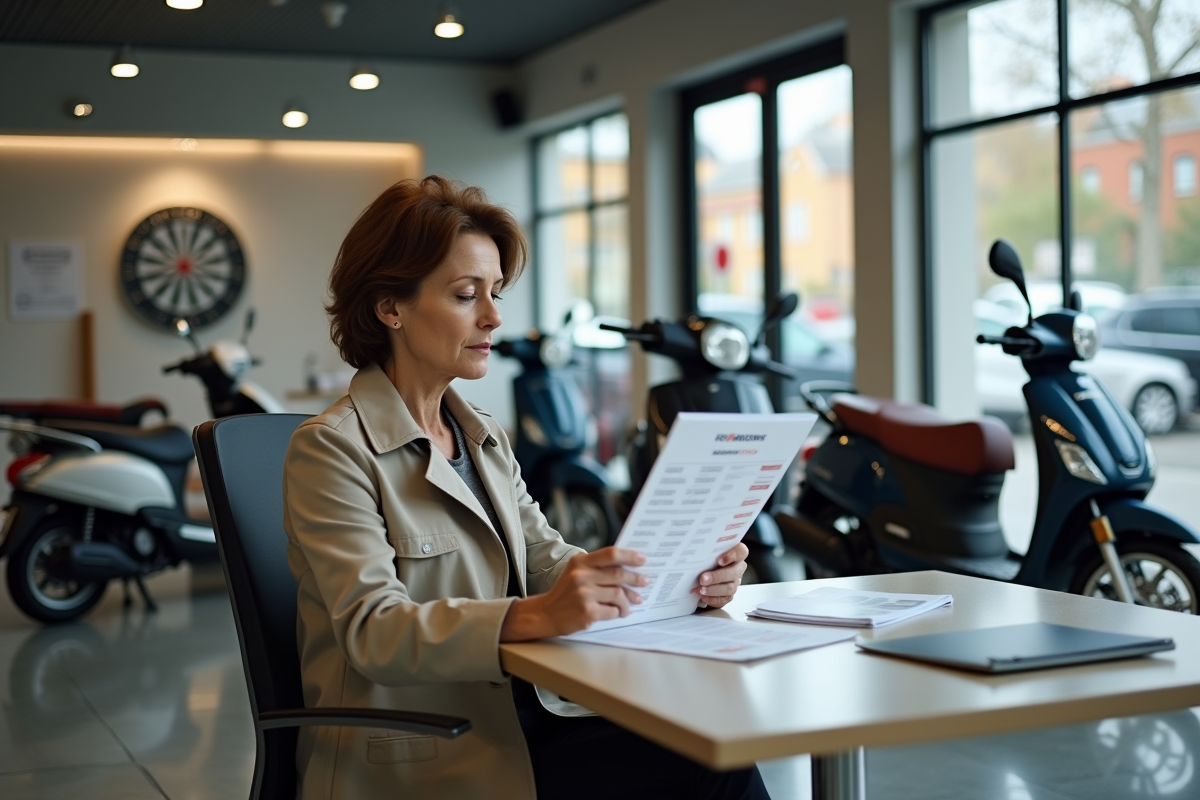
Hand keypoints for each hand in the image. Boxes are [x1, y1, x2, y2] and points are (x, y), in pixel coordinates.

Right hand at [500, 547, 648, 640]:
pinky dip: (618, 612)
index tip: (643, 560)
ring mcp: (584, 594)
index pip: (610, 554)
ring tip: (631, 604)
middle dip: (635, 579)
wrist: (545, 613)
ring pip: (618, 594)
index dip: (630, 556)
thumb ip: (597, 568)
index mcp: (580, 562)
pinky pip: (612, 611)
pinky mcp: (587, 611)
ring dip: (628, 601)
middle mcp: (581, 575)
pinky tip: (618, 613)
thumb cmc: (566, 592)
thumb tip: (628, 569)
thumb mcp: (576, 572)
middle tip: (644, 582)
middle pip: (618, 575)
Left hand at [692, 543, 747, 609]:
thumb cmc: (707, 558)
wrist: (703, 572)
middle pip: (734, 572)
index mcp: (736, 554)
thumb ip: (707, 551)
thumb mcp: (708, 552)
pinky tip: (703, 596)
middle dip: (717, 577)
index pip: (741, 551)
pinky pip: (724, 599)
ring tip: (701, 589)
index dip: (732, 555)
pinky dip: (712, 599)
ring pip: (730, 588)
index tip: (719, 560)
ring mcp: (735, 582)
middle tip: (703, 579)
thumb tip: (695, 552)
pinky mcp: (730, 595)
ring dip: (713, 589)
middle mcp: (738, 568)